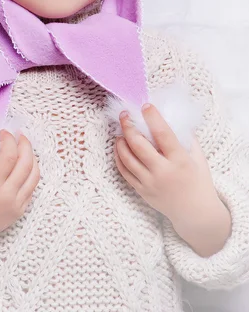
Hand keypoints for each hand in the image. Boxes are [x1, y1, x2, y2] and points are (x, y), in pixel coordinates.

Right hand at [0, 129, 39, 253]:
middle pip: (26, 163)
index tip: (3, 132)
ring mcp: (16, 205)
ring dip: (32, 157)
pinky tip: (24, 164)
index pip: (8, 156)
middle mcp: (6, 197)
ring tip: (24, 147)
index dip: (8, 140)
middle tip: (19, 135)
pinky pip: (32, 187)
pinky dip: (30, 172)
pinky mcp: (20, 211)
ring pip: (34, 175)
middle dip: (25, 144)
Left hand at [113, 104, 218, 223]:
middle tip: (124, 115)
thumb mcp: (197, 156)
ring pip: (127, 158)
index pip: (163, 135)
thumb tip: (170, 116)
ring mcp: (150, 183)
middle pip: (138, 145)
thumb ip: (185, 136)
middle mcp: (163, 172)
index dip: (152, 118)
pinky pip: (124, 172)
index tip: (145, 105)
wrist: (195, 213)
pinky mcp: (142, 191)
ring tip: (120, 131)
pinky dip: (119, 157)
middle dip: (128, 126)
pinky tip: (119, 147)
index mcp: (180, 160)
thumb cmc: (198, 180)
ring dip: (120, 141)